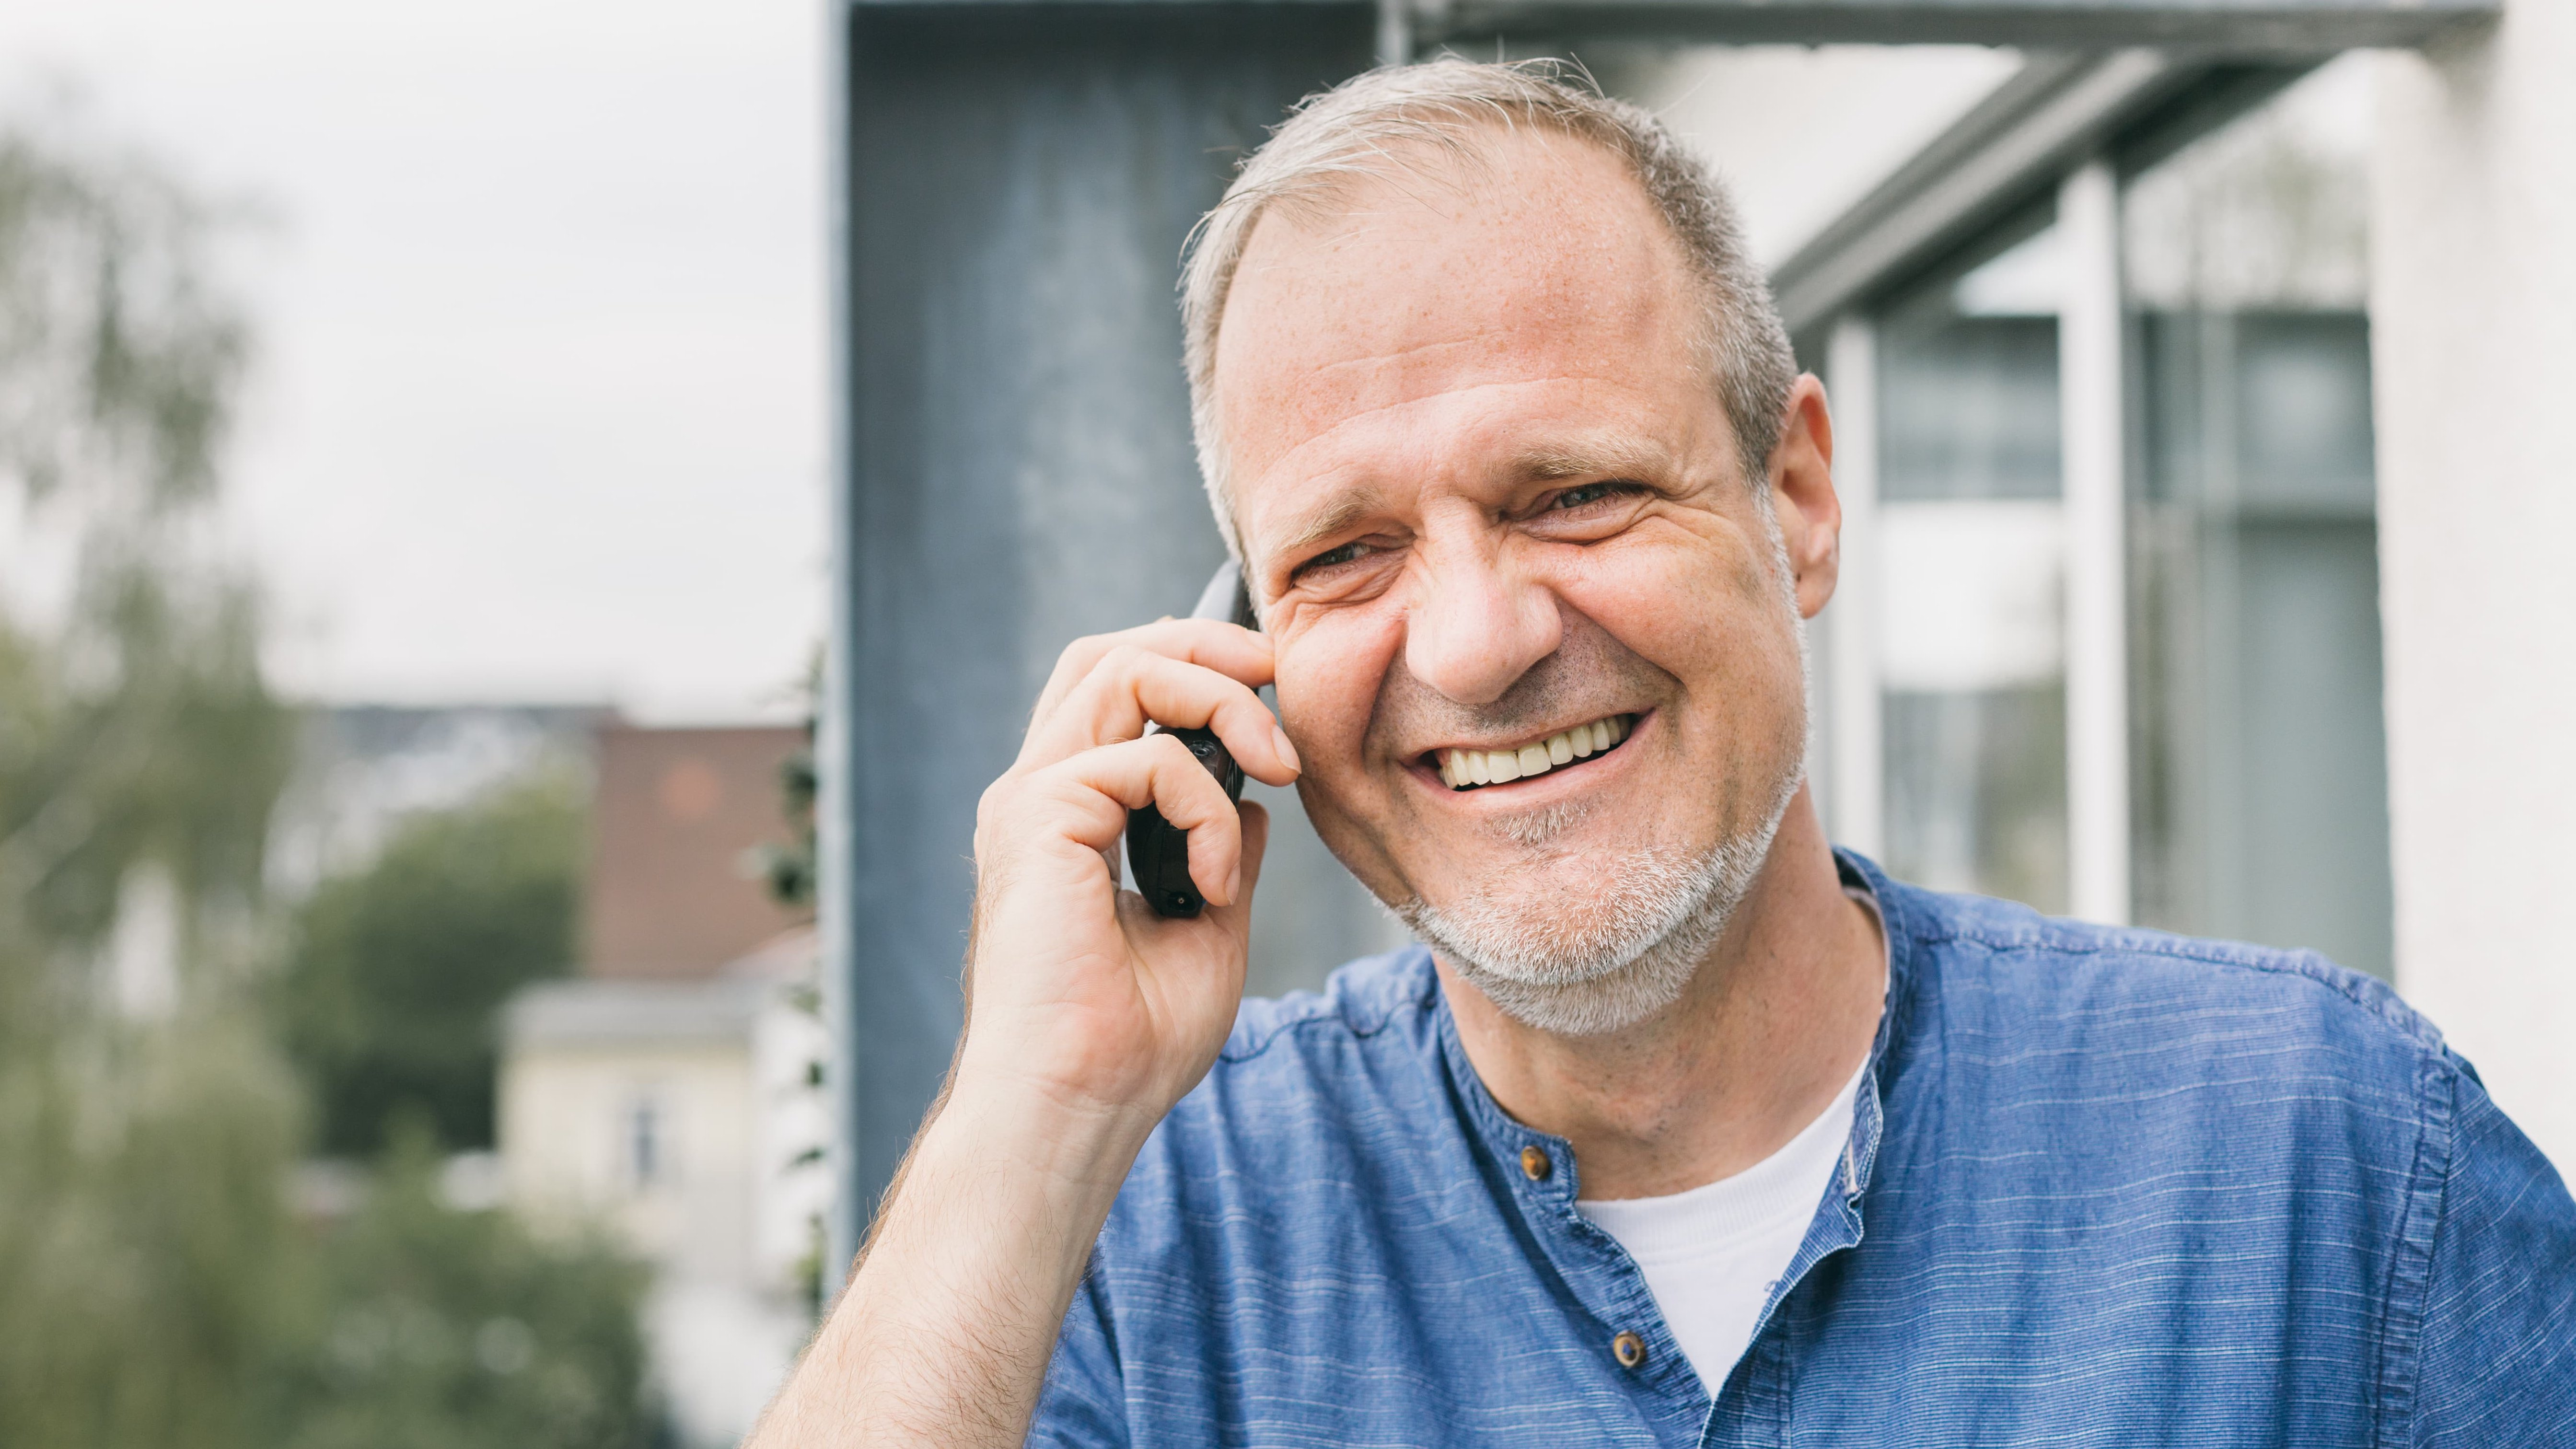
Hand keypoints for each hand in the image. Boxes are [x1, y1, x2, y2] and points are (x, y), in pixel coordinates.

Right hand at [954, 618, 1300, 1145]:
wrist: (1077, 1105)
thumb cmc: (1130, 1045)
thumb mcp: (1207, 930)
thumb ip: (1225, 857)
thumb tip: (1255, 807)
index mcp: (1067, 818)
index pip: (1113, 690)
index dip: (1191, 663)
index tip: (1271, 688)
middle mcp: (1038, 796)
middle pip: (1109, 654)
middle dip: (1204, 642)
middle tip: (1278, 674)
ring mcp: (1029, 802)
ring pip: (1120, 671)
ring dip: (1219, 702)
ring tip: (1275, 765)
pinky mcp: (1035, 820)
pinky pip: (1144, 759)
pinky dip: (1206, 809)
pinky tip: (1216, 881)